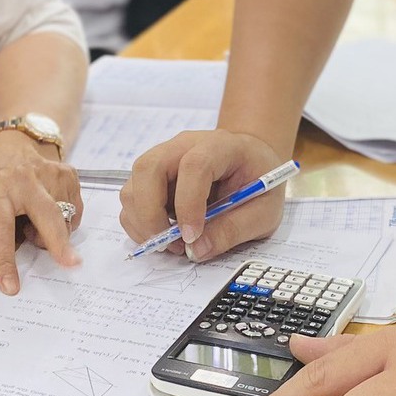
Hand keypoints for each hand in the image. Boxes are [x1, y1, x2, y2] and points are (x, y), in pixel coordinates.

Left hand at [0, 130, 82, 294]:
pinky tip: (49, 212)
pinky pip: (74, 210)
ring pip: (63, 217)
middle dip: (58, 240)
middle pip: (47, 214)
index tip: (10, 287)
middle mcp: (25, 179)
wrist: (12, 143)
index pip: (0, 229)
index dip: (5, 260)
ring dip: (53, 234)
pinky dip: (64, 221)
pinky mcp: (69, 174)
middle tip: (71, 264)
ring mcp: (50, 174)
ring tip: (34, 224)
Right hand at [118, 128, 285, 261]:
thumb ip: (233, 230)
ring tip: (172, 243)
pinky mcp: (151, 176)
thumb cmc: (258, 181)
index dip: (189, 203)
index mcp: (220, 146)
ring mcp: (163, 158)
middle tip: (171, 244)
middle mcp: (183, 146)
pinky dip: (139, 223)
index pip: (194, 166)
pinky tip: (165, 234)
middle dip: (151, 214)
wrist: (250, 161)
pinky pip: (132, 199)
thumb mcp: (263, 212)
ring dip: (143, 222)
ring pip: (132, 185)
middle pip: (149, 168)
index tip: (192, 236)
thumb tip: (196, 250)